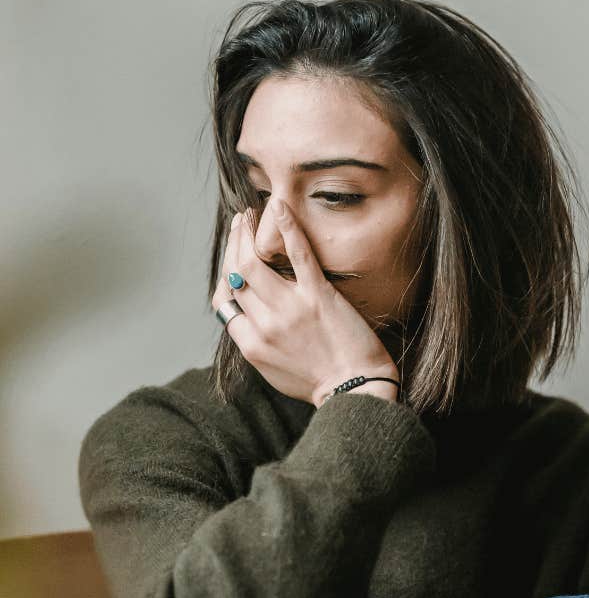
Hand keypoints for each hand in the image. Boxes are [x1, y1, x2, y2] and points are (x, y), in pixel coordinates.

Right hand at [211, 196, 398, 405]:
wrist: (356, 389)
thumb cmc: (320, 383)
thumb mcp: (274, 372)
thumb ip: (257, 343)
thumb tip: (246, 319)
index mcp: (251, 344)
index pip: (224, 300)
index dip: (225, 275)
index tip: (233, 259)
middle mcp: (264, 325)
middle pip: (235, 275)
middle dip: (233, 243)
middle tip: (239, 224)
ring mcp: (290, 309)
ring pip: (253, 261)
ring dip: (247, 232)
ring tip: (250, 216)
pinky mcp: (318, 296)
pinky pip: (297, 253)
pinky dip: (286, 227)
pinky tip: (279, 207)